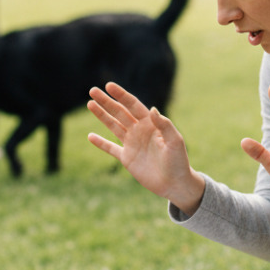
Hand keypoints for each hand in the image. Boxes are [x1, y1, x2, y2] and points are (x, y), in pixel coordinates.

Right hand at [87, 82, 203, 210]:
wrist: (175, 184)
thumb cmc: (178, 161)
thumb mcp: (175, 141)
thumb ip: (164, 125)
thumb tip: (152, 109)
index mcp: (150, 124)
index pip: (133, 105)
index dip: (121, 95)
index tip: (109, 86)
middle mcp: (139, 131)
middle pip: (120, 112)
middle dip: (106, 102)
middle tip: (93, 90)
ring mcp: (132, 144)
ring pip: (113, 126)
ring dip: (102, 115)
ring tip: (90, 104)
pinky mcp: (127, 158)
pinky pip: (110, 148)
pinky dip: (100, 143)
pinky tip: (90, 136)